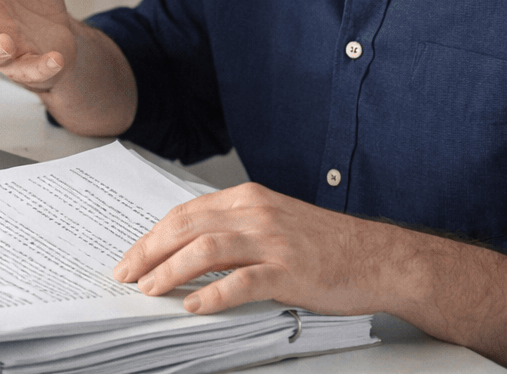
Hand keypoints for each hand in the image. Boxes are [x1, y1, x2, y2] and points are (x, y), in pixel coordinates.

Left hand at [113, 182, 398, 316]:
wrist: (380, 258)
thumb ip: (234, 231)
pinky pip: (242, 282)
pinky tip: (194, 307)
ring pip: (206, 250)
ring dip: (170, 270)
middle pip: (186, 227)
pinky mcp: (290, 271)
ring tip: (150, 289)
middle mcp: (256, 213)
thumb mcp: (274, 224)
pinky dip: (213, 295)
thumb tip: (186, 252)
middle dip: (149, 252)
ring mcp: (273, 241)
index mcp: (248, 199)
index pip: (185, 213)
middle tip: (126, 275)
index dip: (152, 236)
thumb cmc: (327, 245)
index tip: (130, 257)